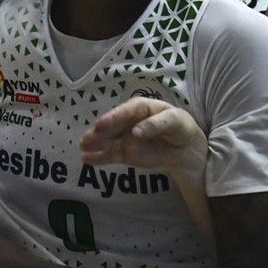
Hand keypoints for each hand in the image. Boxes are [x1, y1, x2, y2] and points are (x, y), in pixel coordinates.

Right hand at [80, 98, 206, 182]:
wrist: (184, 148)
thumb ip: (156, 125)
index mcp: (140, 107)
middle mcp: (128, 121)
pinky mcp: (124, 153)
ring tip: (82, 146)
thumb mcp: (175, 121)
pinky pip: (110, 155)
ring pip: (107, 141)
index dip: (113, 118)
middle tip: (87, 138)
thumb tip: (135, 133)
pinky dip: (98, 158)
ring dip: (94, 143)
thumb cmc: (181, 127)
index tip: (101, 125)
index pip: (125, 111)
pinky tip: (86, 159)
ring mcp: (124, 138)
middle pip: (111, 125)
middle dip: (98, 131)